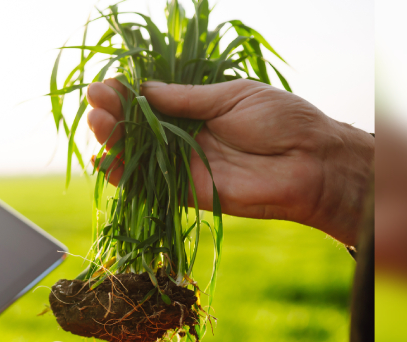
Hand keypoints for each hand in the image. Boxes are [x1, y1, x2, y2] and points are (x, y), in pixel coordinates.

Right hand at [86, 78, 373, 245]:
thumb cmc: (282, 121)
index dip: (125, 92)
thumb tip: (142, 89)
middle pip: (135, 128)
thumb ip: (186, 99)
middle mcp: (183, 138)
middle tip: (95, 102)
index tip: (106, 84)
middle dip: (111, 114)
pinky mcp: (184, 193)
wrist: (311, 162)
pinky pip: (146, 186)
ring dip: (111, 141)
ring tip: (96, 123)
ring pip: (135, 155)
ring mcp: (182, 166)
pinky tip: (102, 160)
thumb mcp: (231, 96)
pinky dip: (122, 176)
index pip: (149, 100)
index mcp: (194, 109)